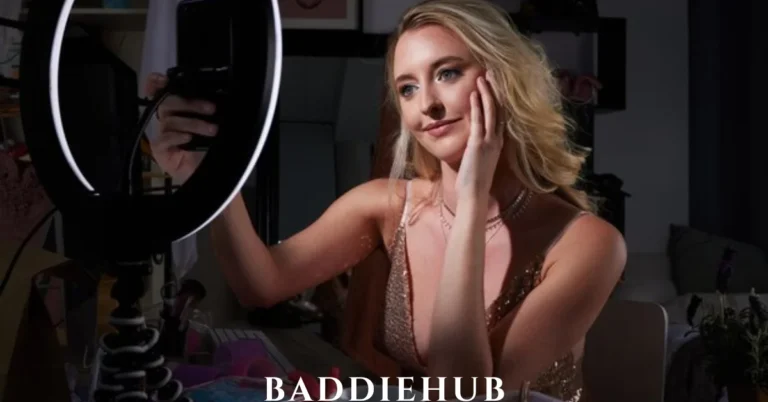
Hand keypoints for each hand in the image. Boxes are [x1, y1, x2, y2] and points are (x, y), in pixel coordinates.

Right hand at [144, 72, 217, 183]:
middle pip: (167, 103)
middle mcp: (169, 120)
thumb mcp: (215, 126)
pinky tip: (189, 139)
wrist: (215, 175)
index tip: (162, 79)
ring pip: (170, 121)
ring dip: (194, 123)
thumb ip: (210, 111)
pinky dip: (178, 136)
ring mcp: (163, 135)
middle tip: (211, 109)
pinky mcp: (161, 151)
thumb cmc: (213, 149)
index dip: (157, 83)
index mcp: (180, 111)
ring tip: (213, 130)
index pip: (161, 91)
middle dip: (190, 103)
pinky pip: (164, 139)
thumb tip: (216, 96)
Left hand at [455, 72, 503, 199]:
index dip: (498, 98)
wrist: (474, 194)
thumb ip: (478, 146)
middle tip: (492, 72)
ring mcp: (489, 141)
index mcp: (498, 142)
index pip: (500, 115)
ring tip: (483, 76)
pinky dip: (477, 106)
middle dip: (496, 90)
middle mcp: (497, 139)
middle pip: (499, 109)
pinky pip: (478, 121)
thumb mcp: (479, 159)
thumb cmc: (474, 180)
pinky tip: (474, 93)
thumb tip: (473, 138)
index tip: (494, 83)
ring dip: (487, 93)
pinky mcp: (478, 145)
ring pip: (491, 111)